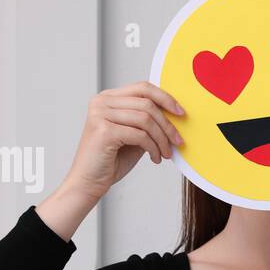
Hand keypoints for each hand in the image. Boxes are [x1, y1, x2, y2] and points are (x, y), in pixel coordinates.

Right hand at [65, 81, 184, 198]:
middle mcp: (101, 102)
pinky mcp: (104, 130)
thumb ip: (147, 121)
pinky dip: (153, 148)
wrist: (89, 181)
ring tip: (165, 153)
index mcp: (108, 98)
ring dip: (161, 139)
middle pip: (147, 103)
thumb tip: (174, 114)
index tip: (181, 113)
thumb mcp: (134, 135)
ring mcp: (100, 114)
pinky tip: (154, 158)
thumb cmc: (111, 160)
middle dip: (167, 125)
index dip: (165, 98)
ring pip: (145, 119)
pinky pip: (140, 135)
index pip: (142, 88)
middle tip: (177, 141)